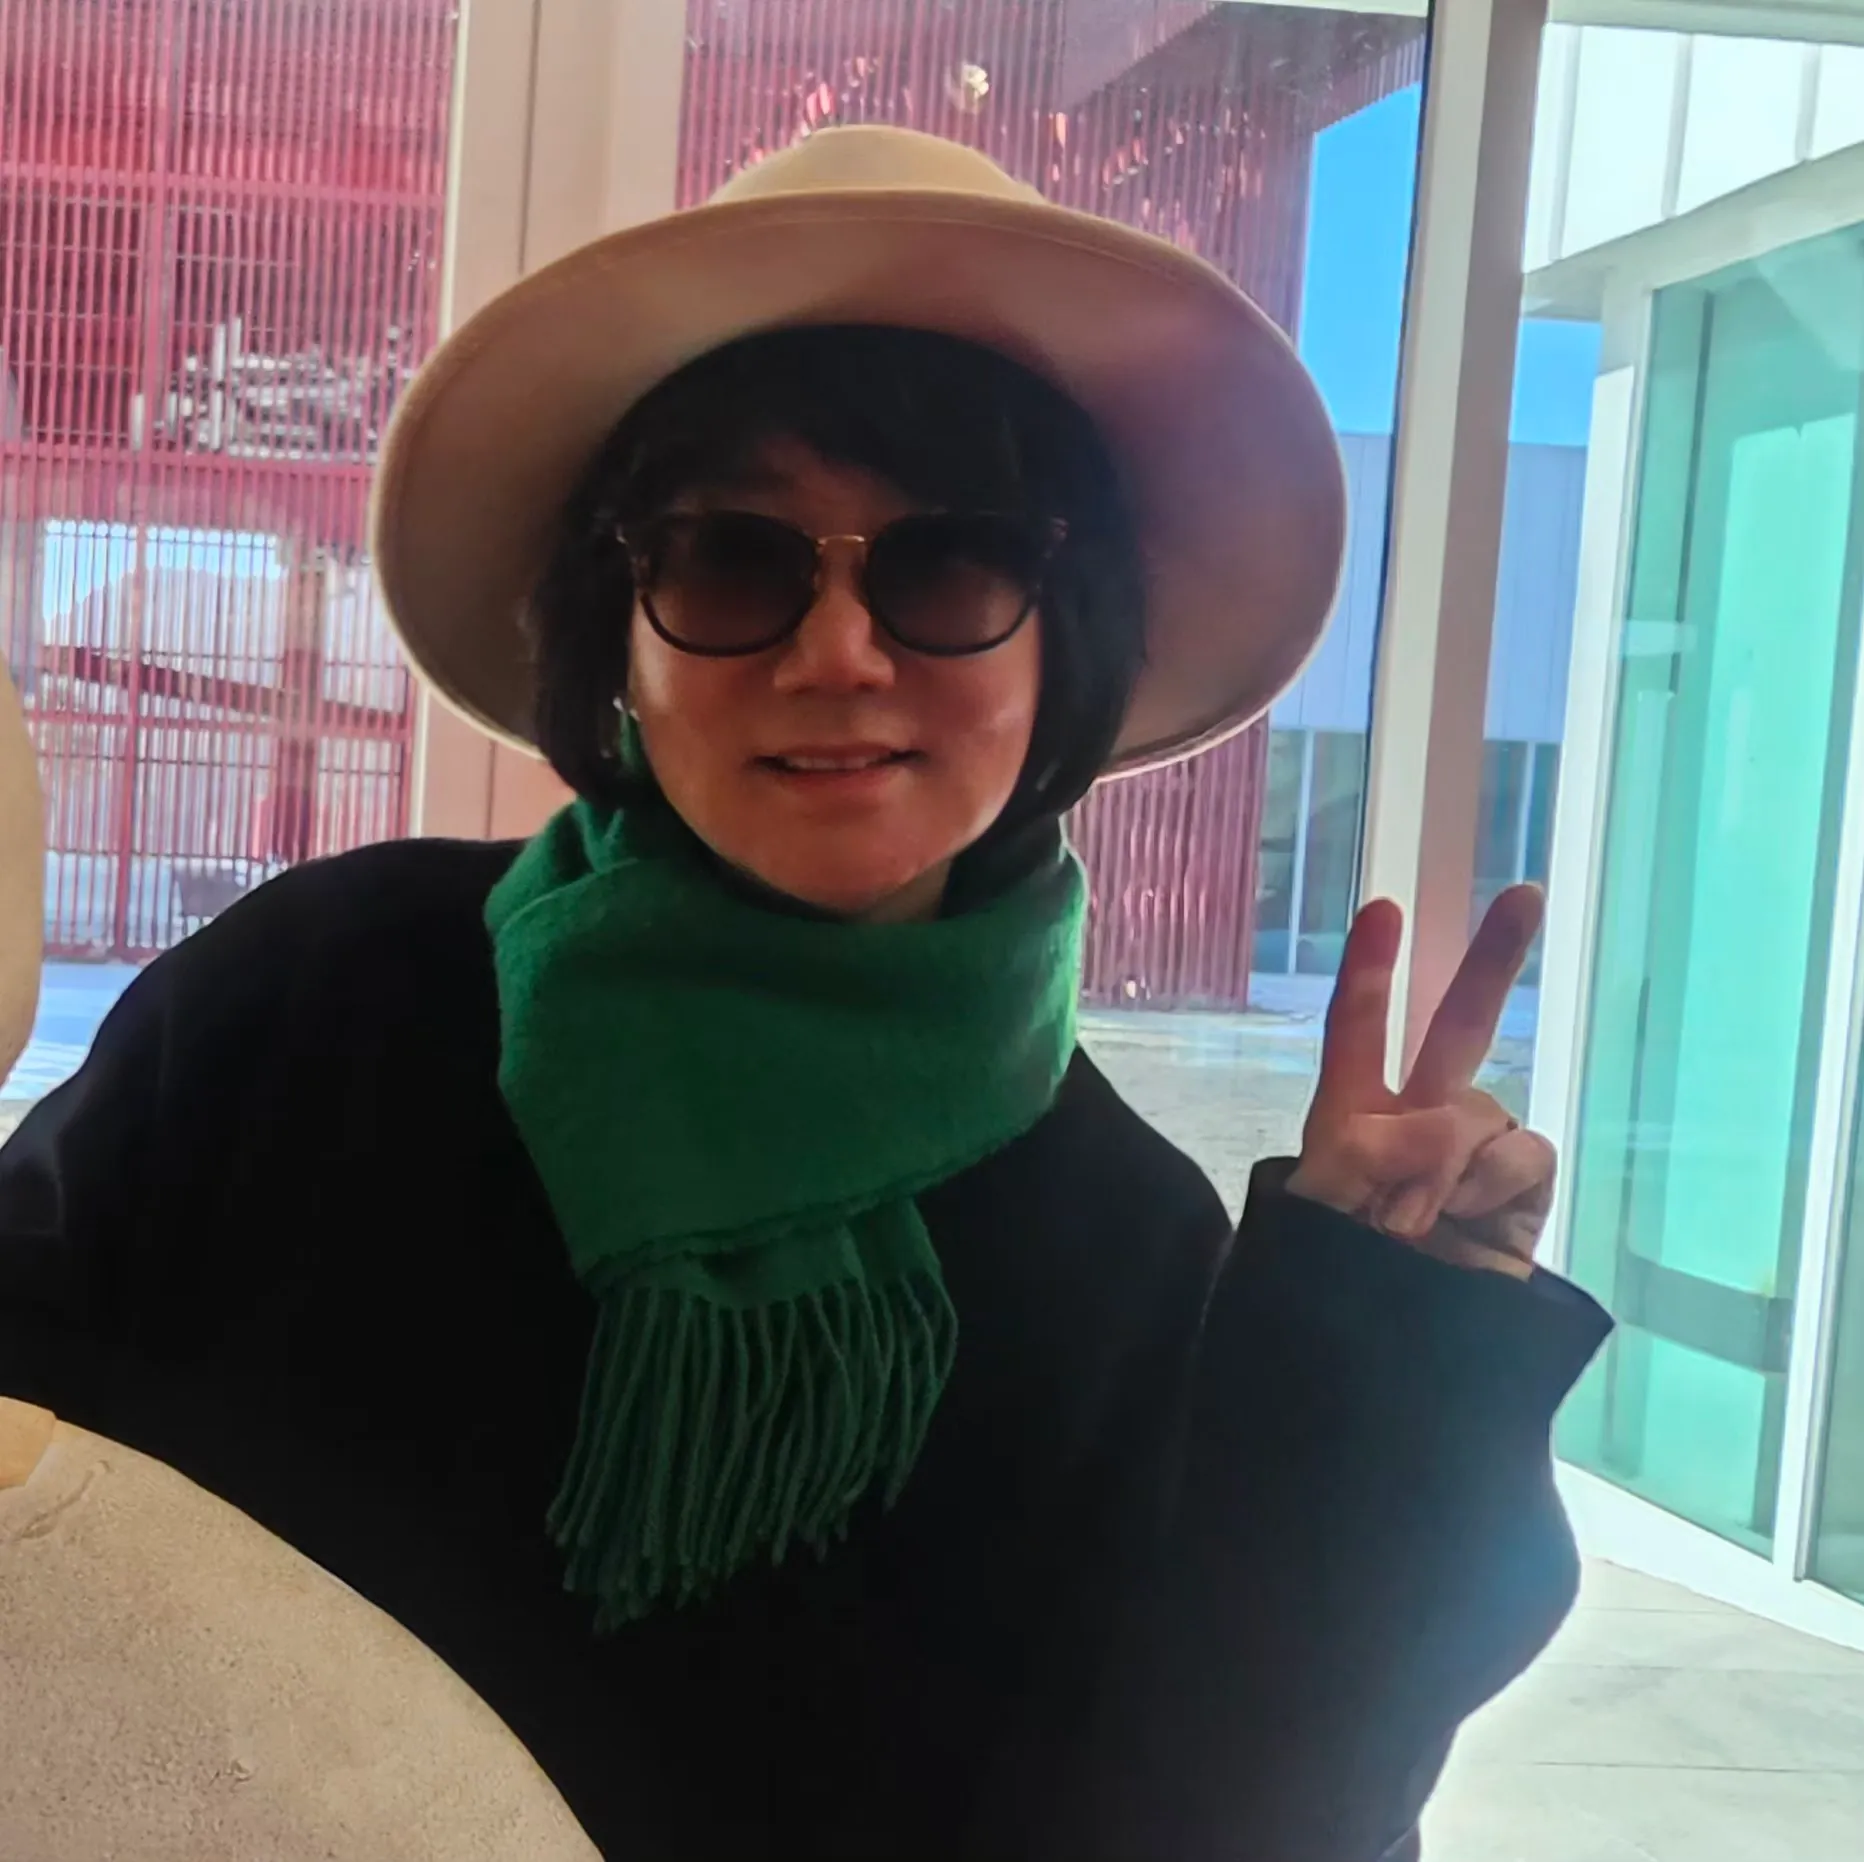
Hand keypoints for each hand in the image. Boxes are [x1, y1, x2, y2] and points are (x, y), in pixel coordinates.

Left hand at [1286, 886, 1555, 1278]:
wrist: (1383, 1370)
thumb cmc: (1329, 1286)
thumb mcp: (1322, 1206)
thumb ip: (1375, 1145)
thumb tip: (1445, 1122)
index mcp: (1350, 1121)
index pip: (1358, 1034)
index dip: (1369, 973)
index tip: (1382, 909)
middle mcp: (1418, 1128)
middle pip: (1457, 1031)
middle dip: (1492, 962)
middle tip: (1527, 894)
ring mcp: (1473, 1163)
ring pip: (1483, 1107)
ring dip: (1446, 1157)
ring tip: (1410, 1221)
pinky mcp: (1519, 1201)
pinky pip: (1522, 1153)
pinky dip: (1491, 1178)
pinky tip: (1463, 1217)